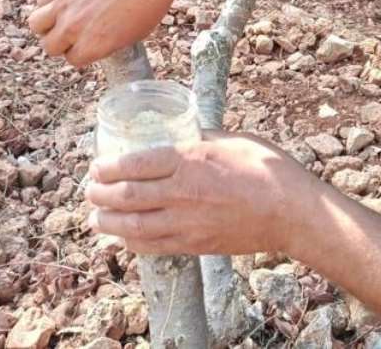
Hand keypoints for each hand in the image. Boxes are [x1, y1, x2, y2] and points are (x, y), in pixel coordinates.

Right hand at [27, 0, 191, 66]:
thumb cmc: (148, 4)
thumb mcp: (130, 36)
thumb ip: (104, 44)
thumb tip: (91, 43)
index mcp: (93, 45)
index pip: (72, 59)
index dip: (80, 53)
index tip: (87, 45)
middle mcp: (74, 27)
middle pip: (49, 46)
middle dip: (61, 43)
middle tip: (73, 35)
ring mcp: (66, 4)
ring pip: (36, 24)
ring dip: (47, 25)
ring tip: (61, 20)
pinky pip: (41, 0)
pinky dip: (48, 3)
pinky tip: (62, 2)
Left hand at [84, 131, 323, 255]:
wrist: (291, 211)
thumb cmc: (267, 169)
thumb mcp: (231, 139)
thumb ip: (201, 139)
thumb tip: (181, 134)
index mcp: (189, 161)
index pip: (134, 164)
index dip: (108, 167)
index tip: (96, 167)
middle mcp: (182, 194)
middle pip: (126, 197)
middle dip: (99, 195)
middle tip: (89, 190)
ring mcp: (187, 223)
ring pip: (133, 227)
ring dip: (108, 222)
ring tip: (96, 217)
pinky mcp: (195, 245)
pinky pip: (153, 246)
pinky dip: (133, 241)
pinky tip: (126, 236)